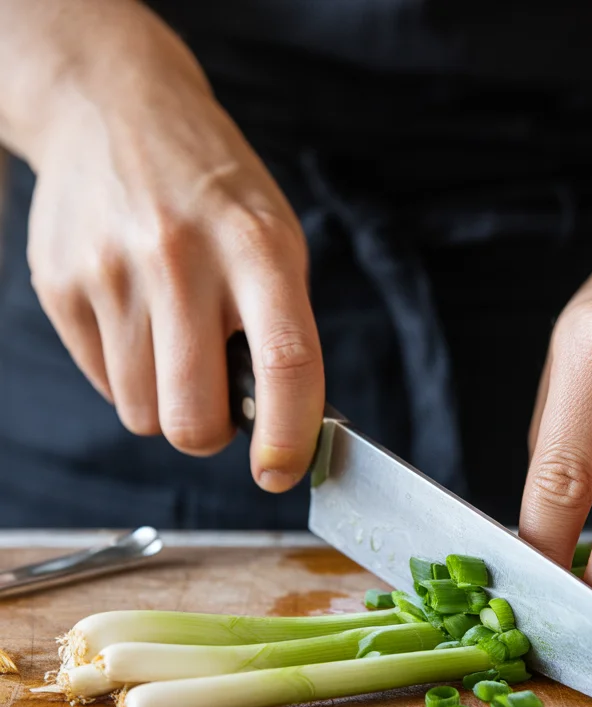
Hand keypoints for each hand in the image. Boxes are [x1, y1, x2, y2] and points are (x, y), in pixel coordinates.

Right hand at [23, 5, 321, 491]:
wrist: (111, 108)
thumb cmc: (212, 192)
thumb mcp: (272, 238)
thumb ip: (282, 329)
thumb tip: (282, 429)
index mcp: (256, 247)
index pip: (286, 363)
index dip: (289, 435)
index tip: (281, 471)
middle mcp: (180, 258)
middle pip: (192, 419)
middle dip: (208, 435)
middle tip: (215, 406)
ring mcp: (111, 273)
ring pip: (142, 414)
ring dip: (164, 402)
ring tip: (173, 341)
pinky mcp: (60, 286)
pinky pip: (103, 384)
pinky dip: (126, 373)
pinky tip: (135, 317)